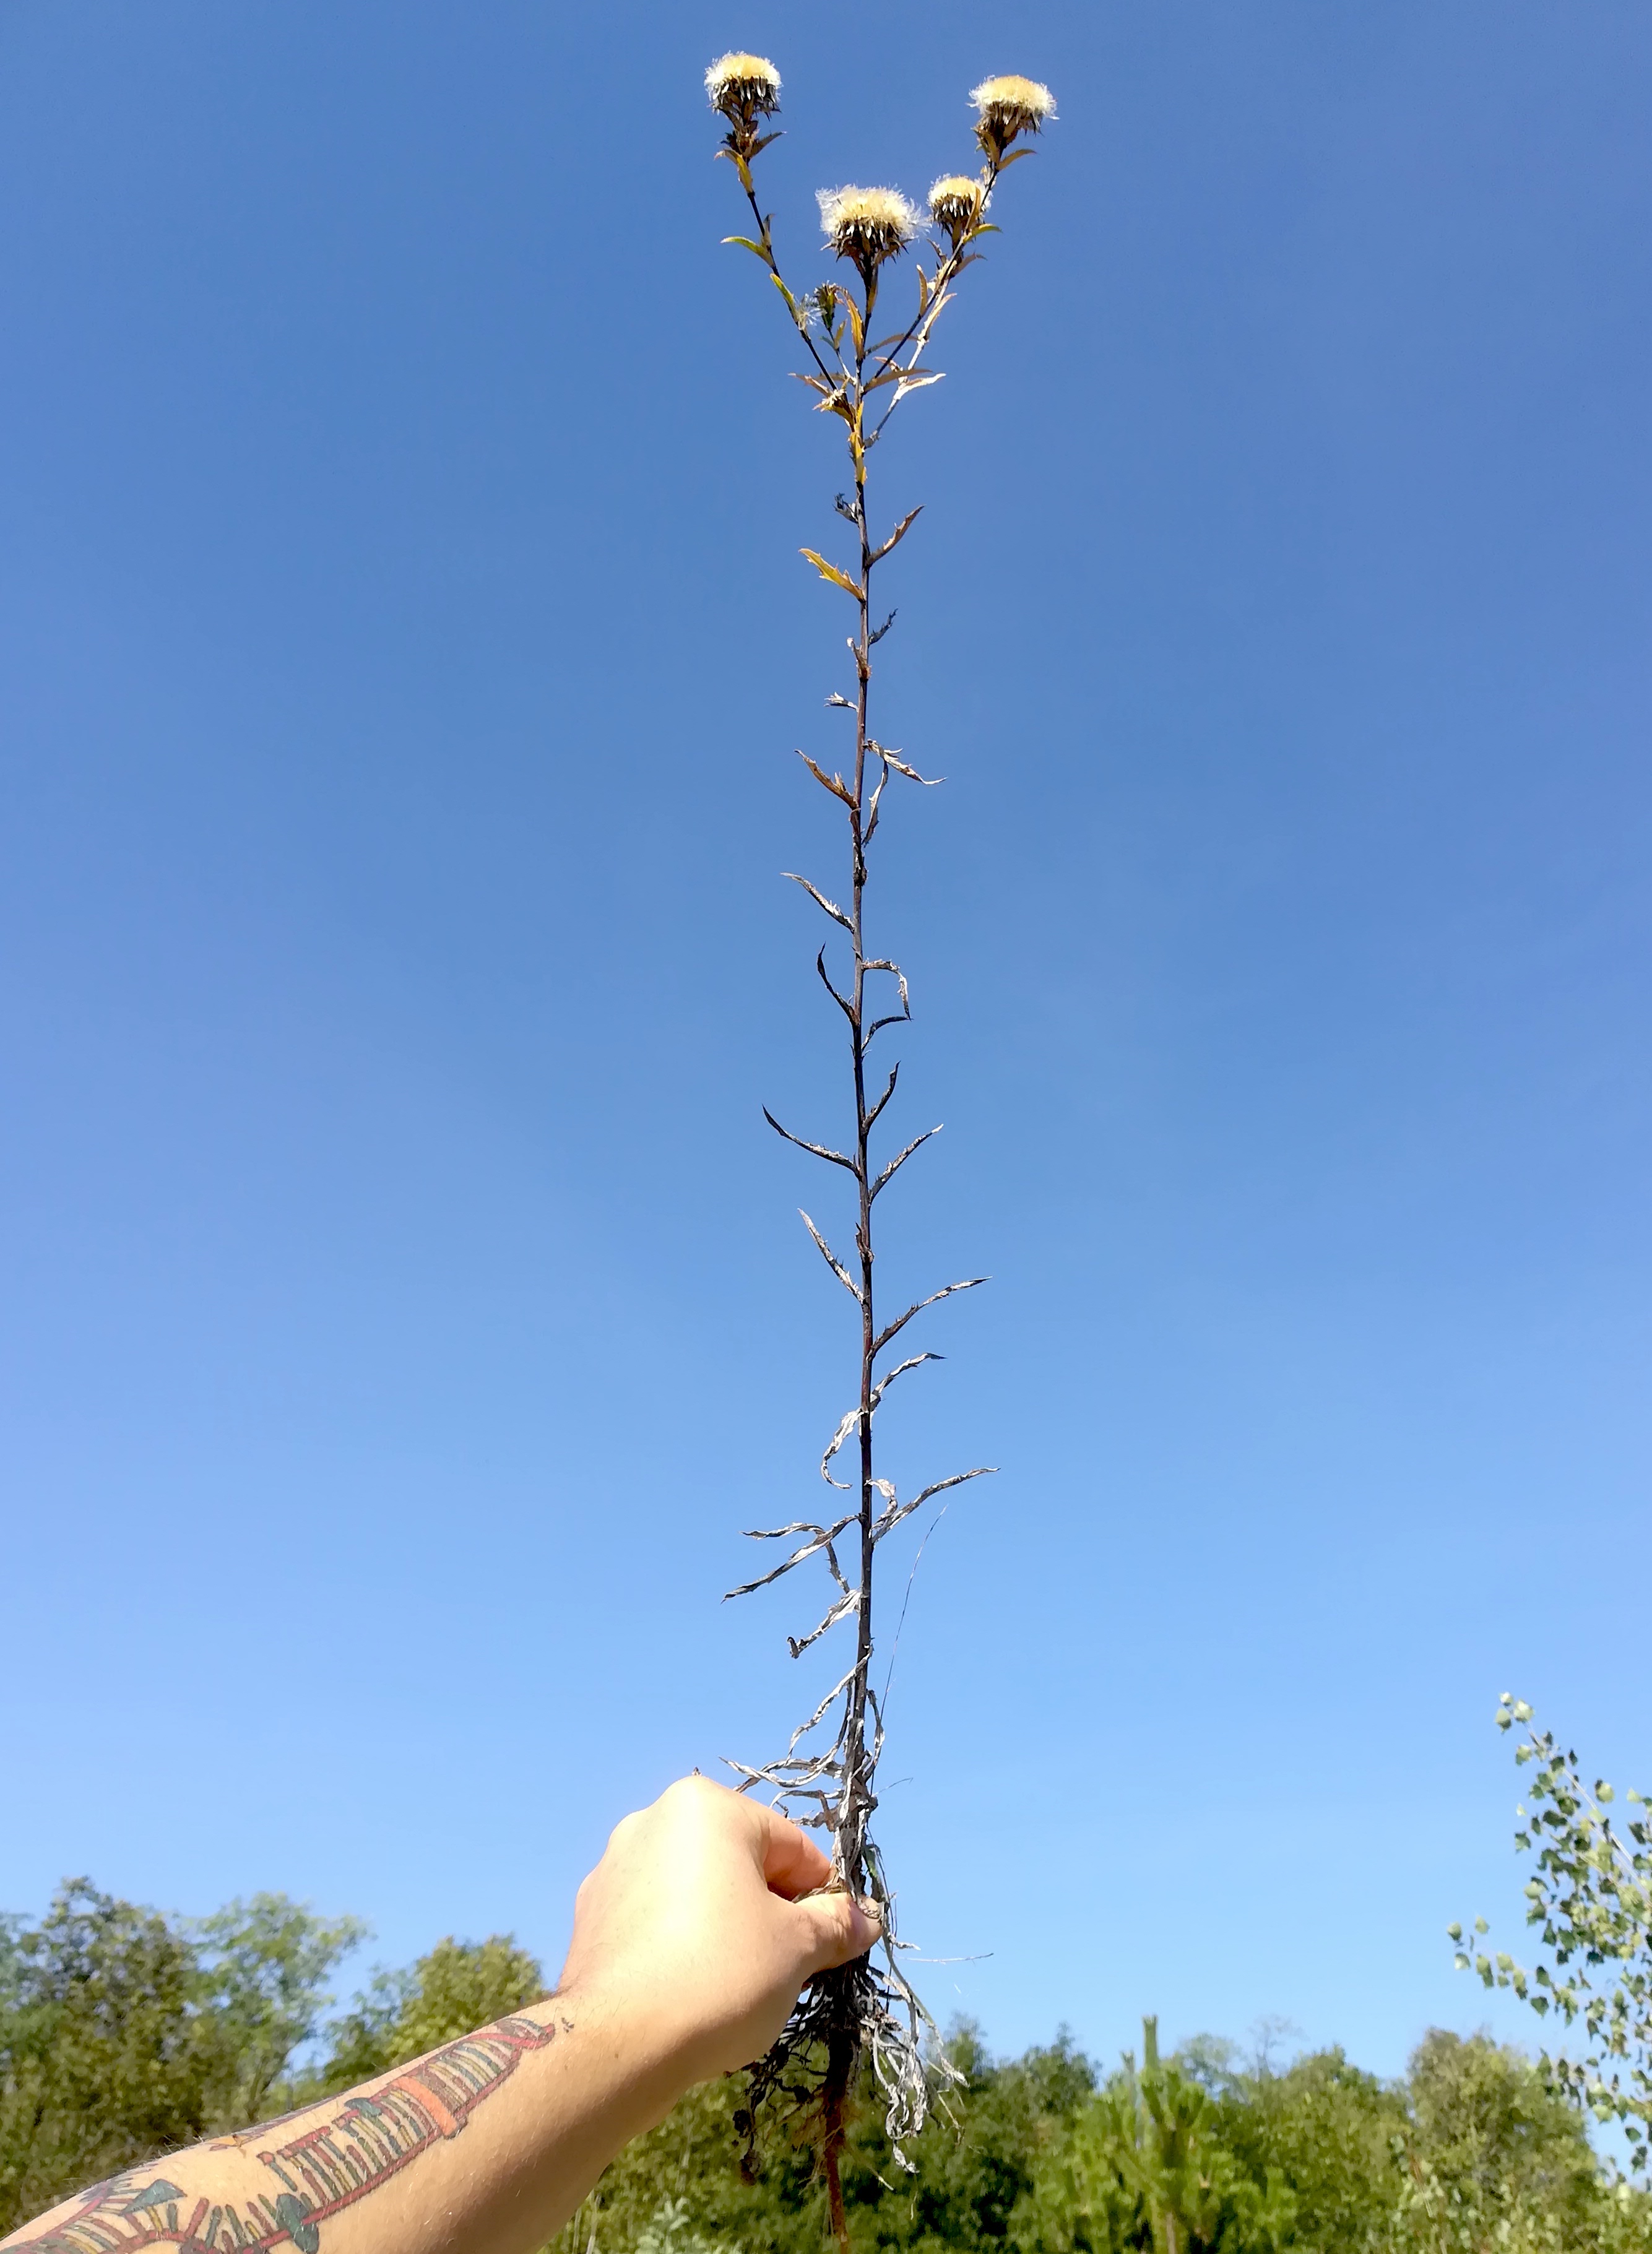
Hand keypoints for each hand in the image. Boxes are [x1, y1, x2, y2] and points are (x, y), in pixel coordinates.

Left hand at [556, 1776, 879, 2095]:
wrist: (620, 2045)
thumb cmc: (721, 1975)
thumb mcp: (797, 1949)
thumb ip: (834, 1925)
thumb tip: (866, 1918)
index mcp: (704, 1808)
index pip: (791, 1847)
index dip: (820, 1898)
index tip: (827, 1945)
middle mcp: (651, 1823)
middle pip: (740, 1867)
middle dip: (768, 1914)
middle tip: (783, 1970)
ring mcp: (613, 1871)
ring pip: (696, 1896)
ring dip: (725, 1932)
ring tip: (734, 1990)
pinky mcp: (590, 1920)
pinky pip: (656, 1925)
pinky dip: (681, 1949)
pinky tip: (690, 1996)